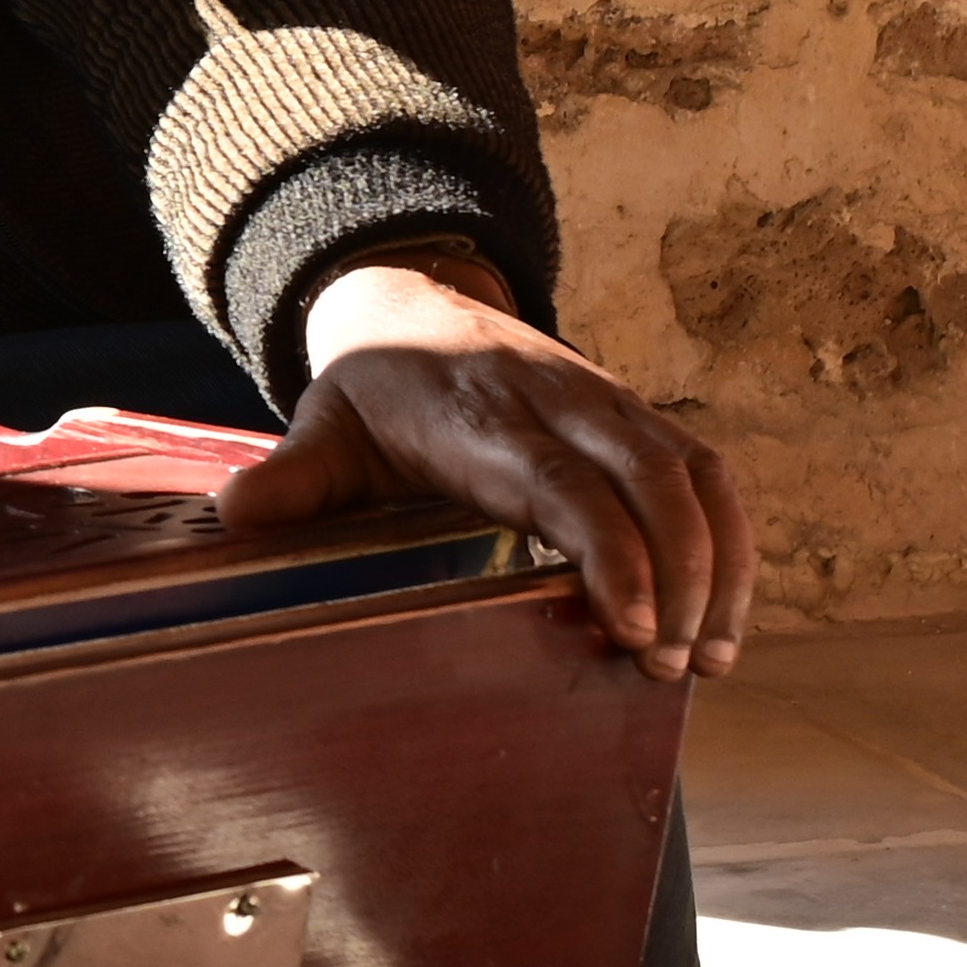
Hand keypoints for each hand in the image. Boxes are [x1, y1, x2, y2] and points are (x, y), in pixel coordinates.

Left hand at [212, 250, 759, 681]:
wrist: (414, 300)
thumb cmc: (373, 390)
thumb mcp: (321, 427)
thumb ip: (292, 477)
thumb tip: (235, 513)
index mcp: (481, 416)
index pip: (560, 482)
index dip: (608, 550)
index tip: (634, 624)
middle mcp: (560, 404)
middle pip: (647, 481)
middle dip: (680, 576)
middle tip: (673, 667)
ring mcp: (610, 406)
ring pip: (693, 475)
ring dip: (717, 567)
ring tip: (711, 659)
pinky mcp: (641, 419)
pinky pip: (707, 475)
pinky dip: (730, 544)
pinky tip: (726, 618)